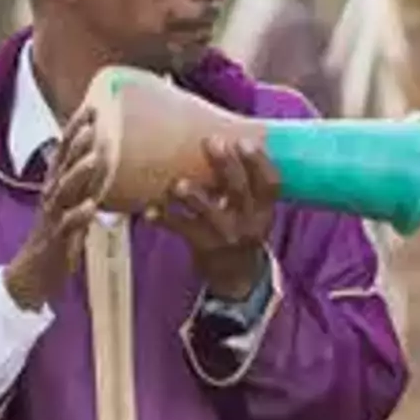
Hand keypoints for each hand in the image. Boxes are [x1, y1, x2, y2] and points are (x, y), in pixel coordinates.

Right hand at [2, 105, 114, 315]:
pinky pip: (67, 226)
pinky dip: (78, 216)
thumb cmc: (56, 237)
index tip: (91, 108)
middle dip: (76, 144)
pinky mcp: (55, 240)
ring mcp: (52, 218)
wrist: (32, 275)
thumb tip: (104, 159)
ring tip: (94, 159)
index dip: (75, 130)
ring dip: (78, 174)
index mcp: (55, 186)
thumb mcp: (71, 204)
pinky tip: (91, 206)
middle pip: (62, 166)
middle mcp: (51, 197)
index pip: (64, 152)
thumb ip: (84, 183)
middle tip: (92, 124)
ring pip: (63, 192)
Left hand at [144, 121, 278, 304]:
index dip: (259, 163)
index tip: (244, 141)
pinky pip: (182, 230)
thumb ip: (243, 186)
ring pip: (210, 213)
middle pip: (239, 190)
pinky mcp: (204, 248)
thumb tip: (226, 139)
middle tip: (211, 142)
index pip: (270, 184)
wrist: (239, 280)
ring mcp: (226, 236)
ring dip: (193, 196)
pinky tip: (149, 210)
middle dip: (225, 165)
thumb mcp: (253, 213)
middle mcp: (249, 223)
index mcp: (264, 210)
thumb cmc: (241, 232)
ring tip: (178, 184)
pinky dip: (164, 218)